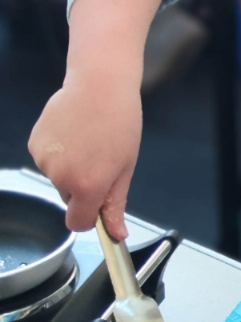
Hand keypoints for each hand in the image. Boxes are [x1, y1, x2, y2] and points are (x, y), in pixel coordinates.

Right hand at [29, 72, 141, 237]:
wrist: (99, 86)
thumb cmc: (121, 124)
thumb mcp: (125, 167)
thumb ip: (115, 204)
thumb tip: (116, 235)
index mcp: (88, 185)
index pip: (78, 223)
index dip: (89, 219)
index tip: (97, 208)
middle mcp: (61, 176)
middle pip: (70, 198)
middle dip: (83, 187)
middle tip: (101, 160)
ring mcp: (44, 160)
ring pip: (58, 178)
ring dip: (71, 168)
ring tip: (88, 142)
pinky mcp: (34, 145)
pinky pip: (48, 161)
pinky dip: (59, 153)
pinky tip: (73, 134)